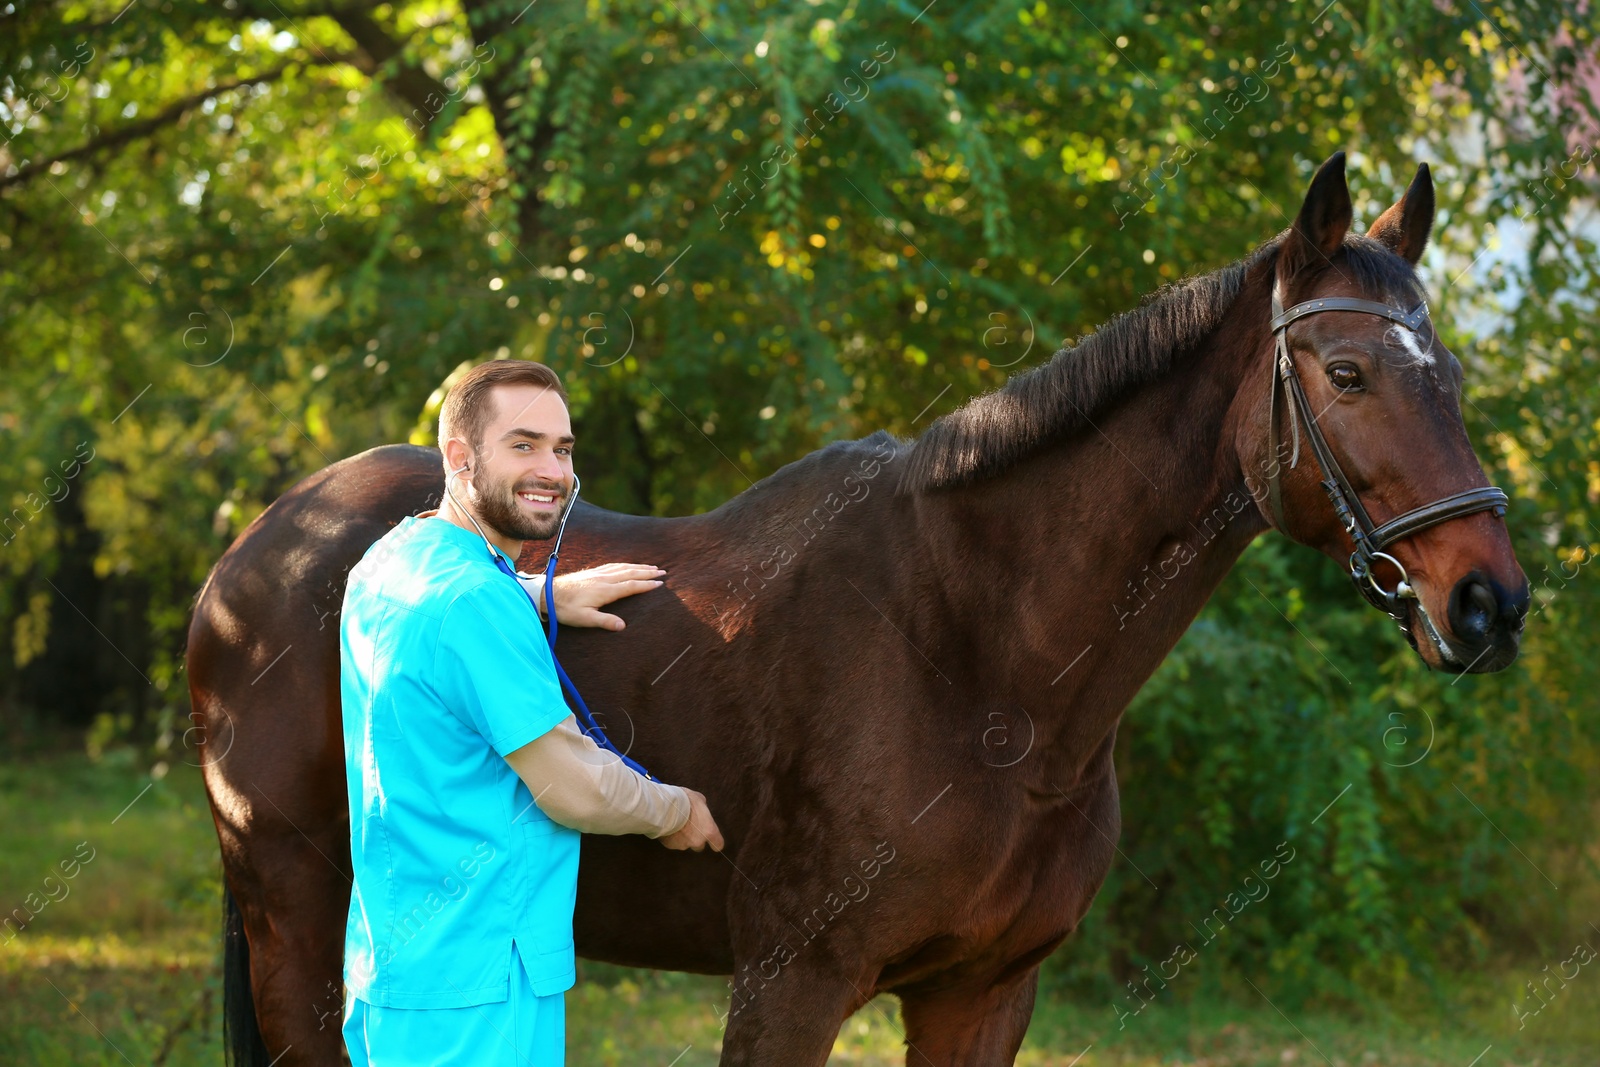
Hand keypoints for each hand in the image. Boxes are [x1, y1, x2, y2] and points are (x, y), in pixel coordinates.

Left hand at [545, 563, 666, 630]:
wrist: (546, 594)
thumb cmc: (565, 609)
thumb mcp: (584, 619)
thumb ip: (604, 621)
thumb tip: (623, 626)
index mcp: (605, 590)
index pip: (631, 585)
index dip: (646, 584)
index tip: (660, 583)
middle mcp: (603, 579)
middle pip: (630, 573)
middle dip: (648, 572)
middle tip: (663, 572)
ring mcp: (597, 574)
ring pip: (622, 567)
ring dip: (638, 567)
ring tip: (651, 567)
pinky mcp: (592, 573)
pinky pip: (613, 565)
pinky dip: (625, 564)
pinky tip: (627, 565)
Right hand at [660, 789, 723, 851]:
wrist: (665, 807)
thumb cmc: (685, 801)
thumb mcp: (699, 800)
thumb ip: (703, 809)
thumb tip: (701, 810)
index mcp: (709, 831)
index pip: (718, 844)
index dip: (715, 842)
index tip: (713, 840)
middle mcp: (697, 841)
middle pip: (700, 846)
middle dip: (696, 839)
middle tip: (690, 828)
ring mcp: (683, 845)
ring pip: (685, 844)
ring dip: (683, 837)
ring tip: (677, 825)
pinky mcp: (671, 845)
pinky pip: (673, 842)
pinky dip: (672, 837)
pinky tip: (669, 827)